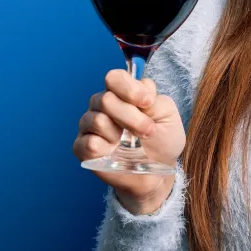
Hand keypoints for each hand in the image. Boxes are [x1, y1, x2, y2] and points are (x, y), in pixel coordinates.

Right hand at [73, 69, 186, 213]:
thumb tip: (140, 88)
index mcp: (123, 94)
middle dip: (131, 117)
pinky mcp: (83, 149)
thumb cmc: (162, 141)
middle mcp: (103, 106)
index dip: (129, 88)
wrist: (158, 172)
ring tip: (132, 144)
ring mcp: (90, 127)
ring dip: (121, 134)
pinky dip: (106, 149)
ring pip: (96, 120)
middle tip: (148, 130)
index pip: (114, 78)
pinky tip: (115, 153)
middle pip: (105, 99)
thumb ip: (154, 97)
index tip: (147, 103)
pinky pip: (88, 143)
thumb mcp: (167, 114)